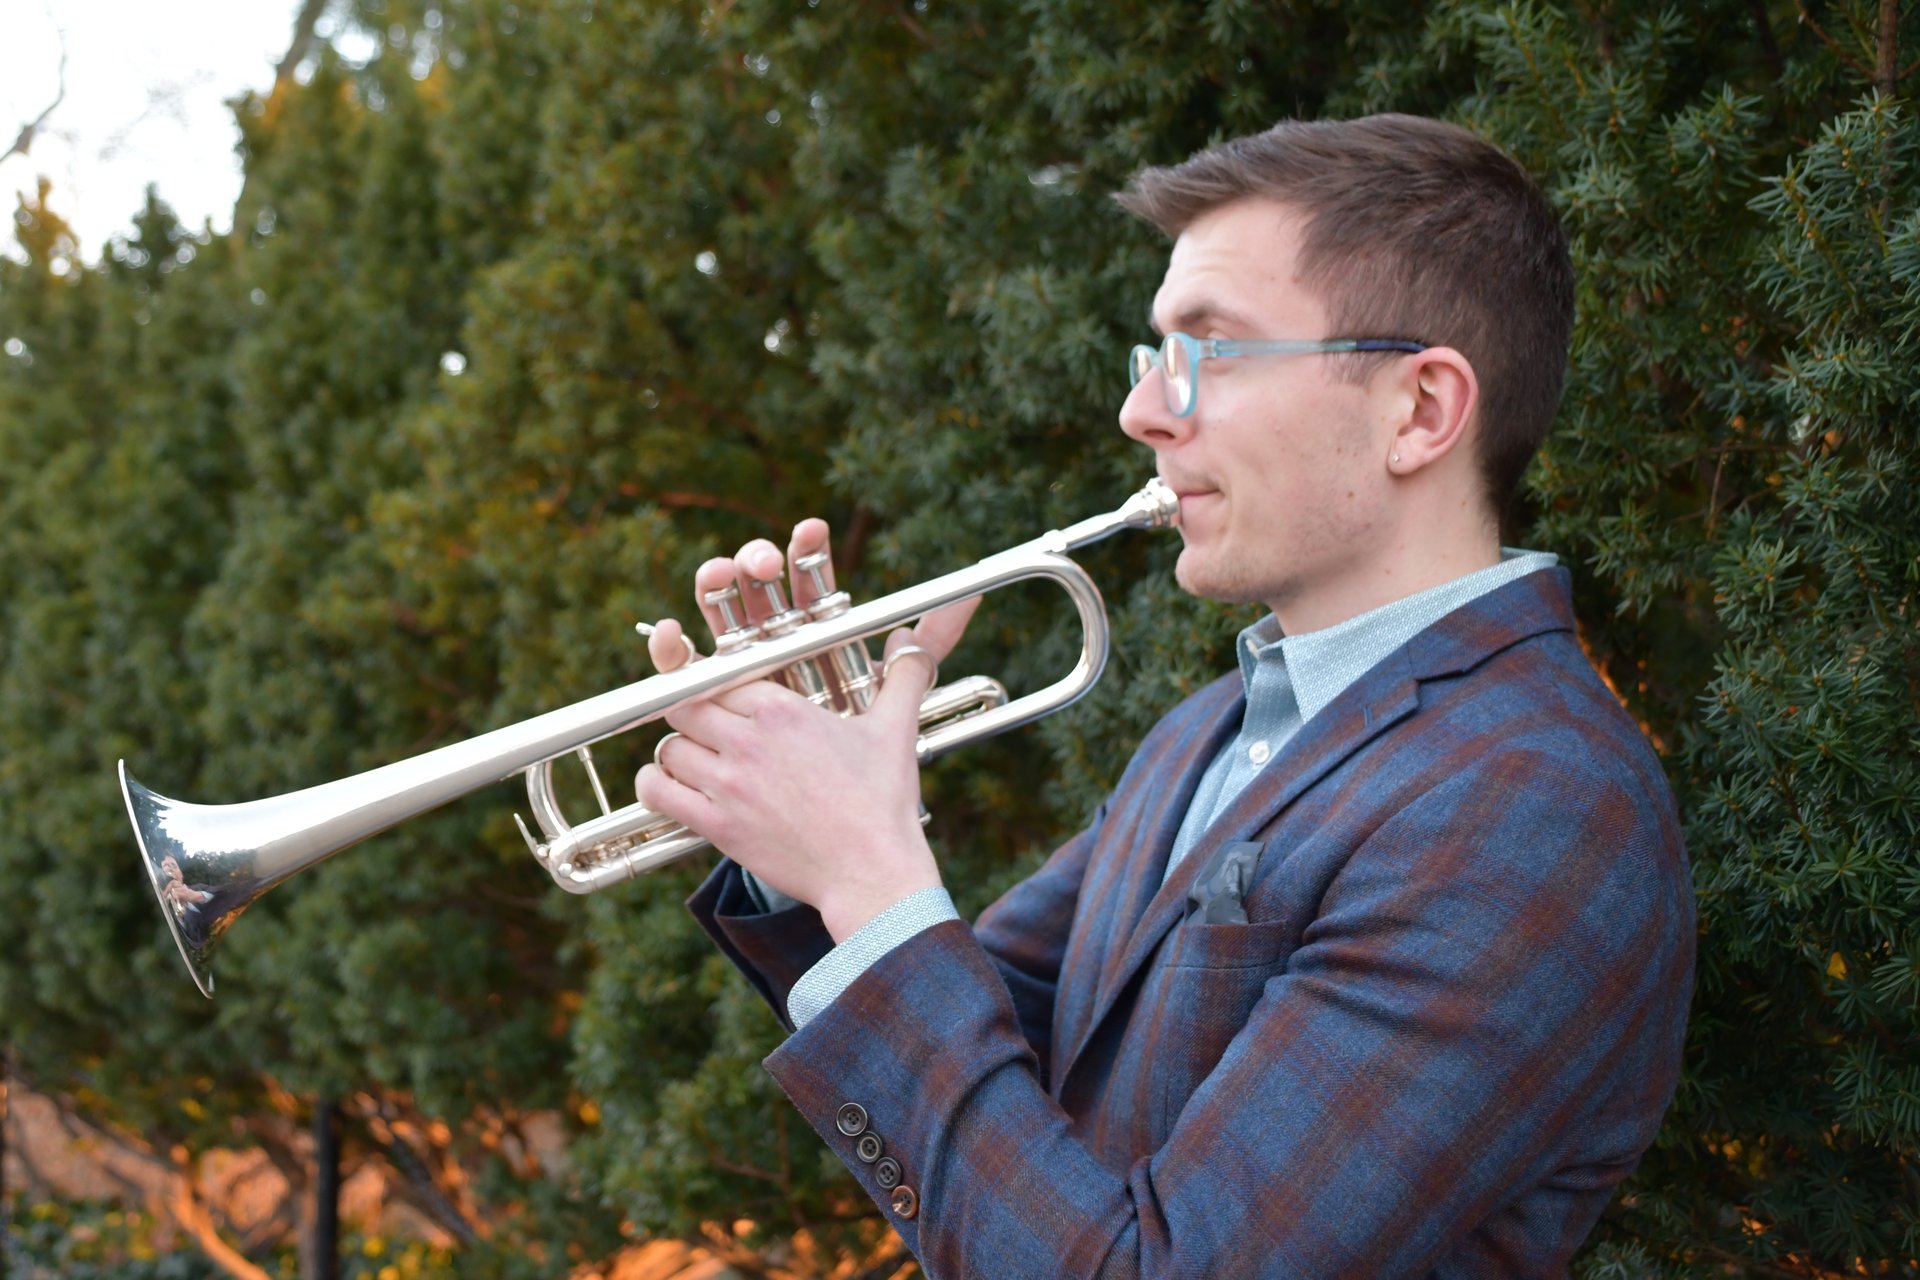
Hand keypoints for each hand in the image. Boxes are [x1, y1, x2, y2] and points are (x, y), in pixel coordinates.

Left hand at [636, 519, 980, 941]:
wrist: (872, 873)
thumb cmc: (885, 801)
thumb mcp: (895, 728)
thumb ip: (904, 673)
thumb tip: (914, 636)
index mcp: (783, 709)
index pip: (723, 675)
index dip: (720, 685)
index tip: (726, 697)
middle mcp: (749, 739)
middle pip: (685, 705)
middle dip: (694, 713)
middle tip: (711, 727)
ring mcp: (728, 783)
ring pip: (668, 746)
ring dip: (678, 750)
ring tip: (699, 758)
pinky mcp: (716, 824)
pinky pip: (658, 791)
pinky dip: (656, 784)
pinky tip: (673, 785)